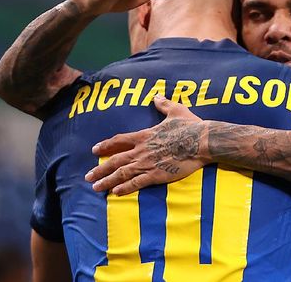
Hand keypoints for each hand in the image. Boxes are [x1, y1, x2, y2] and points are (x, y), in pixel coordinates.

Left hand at [86, 95, 209, 194]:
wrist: (202, 141)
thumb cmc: (191, 126)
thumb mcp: (176, 111)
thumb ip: (164, 105)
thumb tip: (157, 96)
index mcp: (144, 135)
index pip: (119, 140)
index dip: (105, 146)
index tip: (95, 150)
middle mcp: (142, 150)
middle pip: (115, 160)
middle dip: (100, 169)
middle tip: (88, 176)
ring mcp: (148, 163)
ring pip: (122, 173)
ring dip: (107, 181)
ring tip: (96, 187)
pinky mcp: (157, 174)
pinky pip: (136, 183)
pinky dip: (124, 188)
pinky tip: (115, 193)